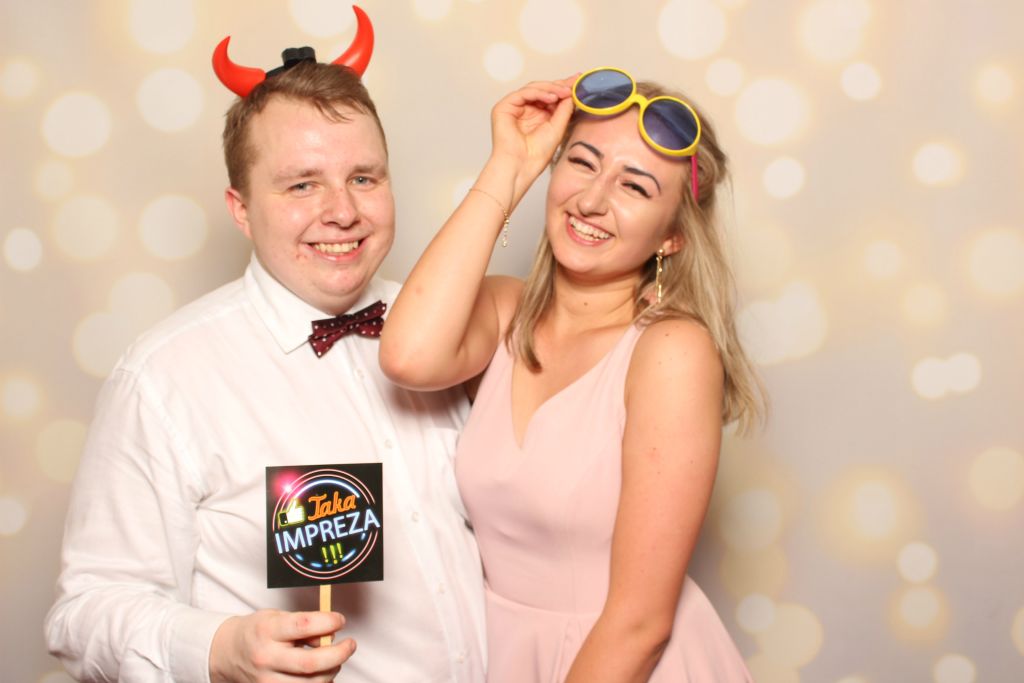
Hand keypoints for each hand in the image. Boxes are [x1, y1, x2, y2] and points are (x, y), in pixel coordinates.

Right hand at [209, 610, 355, 682]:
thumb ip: (303, 624)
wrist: (229, 653)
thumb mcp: (277, 617)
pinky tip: (322, 673)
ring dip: (331, 671)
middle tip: (350, 645)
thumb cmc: (258, 631)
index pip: (303, 625)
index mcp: (267, 630)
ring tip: (335, 659)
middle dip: (338, 654)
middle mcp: (266, 657)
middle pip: (310, 663)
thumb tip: (330, 634)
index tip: (340, 620)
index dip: (328, 622)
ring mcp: (267, 680)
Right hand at [490, 76, 576, 183]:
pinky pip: (523, 93)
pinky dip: (538, 92)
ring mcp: (513, 108)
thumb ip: (564, 109)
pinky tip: (552, 97)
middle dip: (559, 85)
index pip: (550, 96)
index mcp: (537, 115)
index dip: (564, 88)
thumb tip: (572, 93)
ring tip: (565, 92)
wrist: (521, 167)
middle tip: (574, 83)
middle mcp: (525, 110)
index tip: (579, 82)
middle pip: (542, 89)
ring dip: (551, 88)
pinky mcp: (503, 107)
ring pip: (533, 88)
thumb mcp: (557, 128)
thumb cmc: (536, 155)